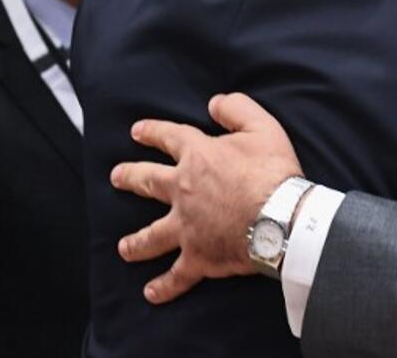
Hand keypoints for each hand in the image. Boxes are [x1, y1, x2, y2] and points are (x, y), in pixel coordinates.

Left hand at [110, 92, 303, 303]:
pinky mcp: (199, 256)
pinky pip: (177, 275)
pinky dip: (165, 286)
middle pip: (148, 182)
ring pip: (152, 235)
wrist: (280, 217)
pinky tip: (152, 293)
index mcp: (197, 156)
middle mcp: (183, 190)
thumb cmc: (272, 172)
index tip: (137, 131)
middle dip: (130, 177)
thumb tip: (215, 103)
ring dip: (136, 242)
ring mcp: (186, 226)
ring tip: (124, 248)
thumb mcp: (263, 126)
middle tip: (116, 177)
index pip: (168, 137)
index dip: (152, 132)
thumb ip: (237, 109)